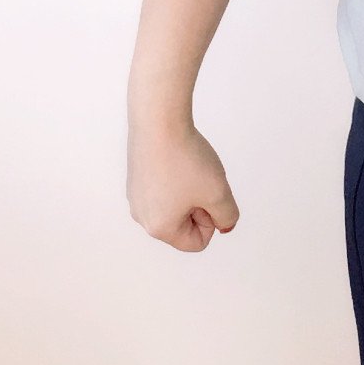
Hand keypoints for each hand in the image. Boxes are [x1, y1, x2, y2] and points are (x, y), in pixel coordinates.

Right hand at [128, 112, 239, 249]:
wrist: (159, 121)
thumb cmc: (185, 159)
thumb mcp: (218, 193)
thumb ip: (227, 216)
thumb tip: (223, 225)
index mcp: (159, 228)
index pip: (197, 242)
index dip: (211, 219)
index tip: (207, 194)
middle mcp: (142, 216)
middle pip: (184, 224)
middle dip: (198, 204)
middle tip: (199, 178)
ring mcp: (136, 196)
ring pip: (174, 204)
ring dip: (188, 190)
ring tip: (188, 166)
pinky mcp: (136, 177)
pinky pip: (164, 188)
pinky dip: (175, 177)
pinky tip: (176, 158)